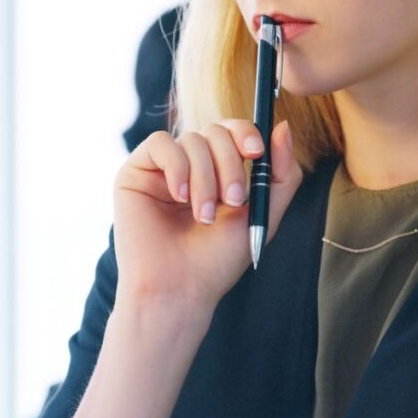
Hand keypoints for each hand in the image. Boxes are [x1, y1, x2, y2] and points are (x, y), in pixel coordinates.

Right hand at [112, 119, 302, 312]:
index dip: (246, 132)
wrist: (179, 290)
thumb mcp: (262, 214)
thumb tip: (283, 127)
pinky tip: (179, 197)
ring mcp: (162, 167)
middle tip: (232, 201)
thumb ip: (281, 173)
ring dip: (204, 177)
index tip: (256, 154)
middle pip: (215, 130)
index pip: (232, 130)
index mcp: (216, 170)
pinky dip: (177, 167)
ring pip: (191, 138)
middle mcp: (189, 164)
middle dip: (229, 164)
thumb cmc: (217, 260)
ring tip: (203, 215)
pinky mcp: (135, 172)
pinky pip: (160, 143)